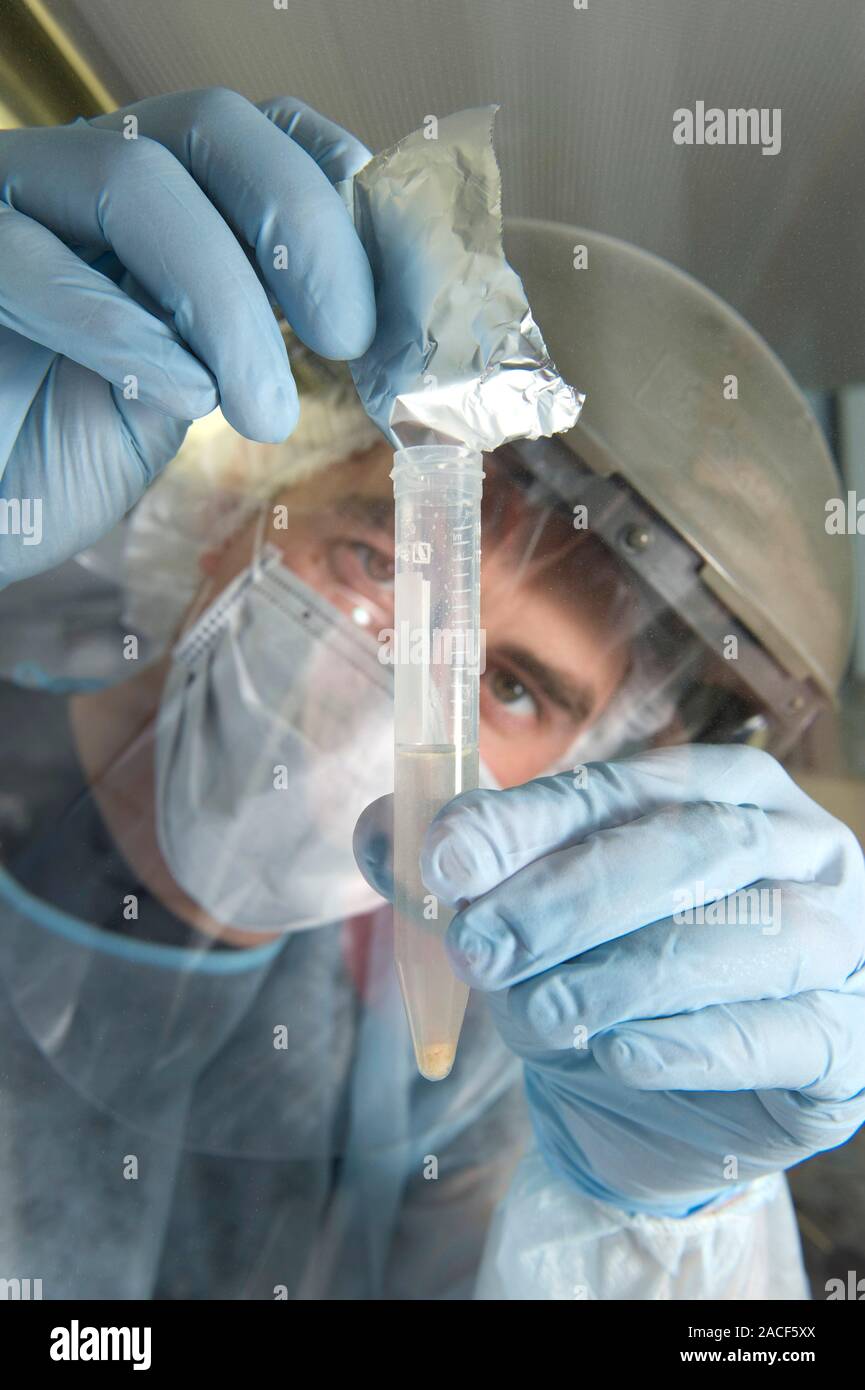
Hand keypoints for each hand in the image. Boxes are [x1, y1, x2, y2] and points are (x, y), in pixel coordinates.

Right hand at [0, 88, 374, 584]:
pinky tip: (175, 393)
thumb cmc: (60, 454)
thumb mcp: (188, 394)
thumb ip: (256, 338)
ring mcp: (21, 208)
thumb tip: (374, 325)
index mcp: (160, 210)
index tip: (391, 286)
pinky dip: (120, 324)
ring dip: (227, 301)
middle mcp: (92, 186)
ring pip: (139, 179)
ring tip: (262, 410)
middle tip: (348, 335)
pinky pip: (32, 254)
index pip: (260, 140)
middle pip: (212, 128)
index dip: (337, 189)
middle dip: (304, 225)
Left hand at [355, 744, 864, 1215]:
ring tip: (534, 1015)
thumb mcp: (532, 915)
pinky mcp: (846, 1043)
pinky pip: (777, 1034)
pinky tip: (616, 1054)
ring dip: (618, 975)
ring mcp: (837, 942)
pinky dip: (686, 1044)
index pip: (623, 789)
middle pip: (687, 849)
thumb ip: (466, 868)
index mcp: (726, 790)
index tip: (449, 857)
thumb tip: (380, 832)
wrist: (665, 1111)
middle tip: (481, 946)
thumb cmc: (605, 979)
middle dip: (569, 897)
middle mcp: (797, 851)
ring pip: (738, 938)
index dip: (531, 820)